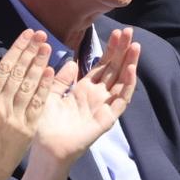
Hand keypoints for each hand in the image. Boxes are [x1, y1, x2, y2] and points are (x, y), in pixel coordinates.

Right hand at [0, 30, 53, 179]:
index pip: (4, 68)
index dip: (16, 49)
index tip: (26, 35)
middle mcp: (2, 105)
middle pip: (19, 72)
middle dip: (30, 51)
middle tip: (40, 35)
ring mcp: (16, 117)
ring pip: (29, 85)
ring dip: (39, 64)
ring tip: (47, 47)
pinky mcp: (28, 129)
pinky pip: (38, 105)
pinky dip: (44, 88)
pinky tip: (51, 73)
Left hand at [32, 28, 139, 162]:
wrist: (45, 148)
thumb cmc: (44, 125)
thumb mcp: (49, 94)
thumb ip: (60, 79)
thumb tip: (72, 63)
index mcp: (83, 90)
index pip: (102, 66)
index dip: (110, 50)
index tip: (118, 32)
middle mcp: (97, 97)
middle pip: (114, 70)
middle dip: (122, 51)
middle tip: (130, 31)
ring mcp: (103, 107)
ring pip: (121, 82)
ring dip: (129, 64)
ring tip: (136, 45)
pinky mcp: (107, 119)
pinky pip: (120, 101)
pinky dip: (127, 85)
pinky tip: (131, 69)